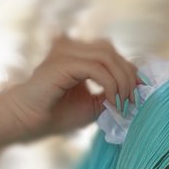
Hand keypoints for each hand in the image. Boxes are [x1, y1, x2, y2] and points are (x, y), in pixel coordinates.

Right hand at [2, 33, 143, 140]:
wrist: (30, 121)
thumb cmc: (58, 114)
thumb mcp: (93, 105)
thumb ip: (112, 94)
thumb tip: (135, 92)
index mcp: (78, 53)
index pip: (112, 54)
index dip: (130, 72)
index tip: (138, 95)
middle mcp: (71, 46)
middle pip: (113, 52)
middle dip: (129, 78)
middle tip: (132, 102)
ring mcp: (66, 51)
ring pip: (108, 57)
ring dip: (121, 82)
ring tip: (123, 103)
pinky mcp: (63, 62)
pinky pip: (97, 69)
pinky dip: (110, 86)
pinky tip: (112, 101)